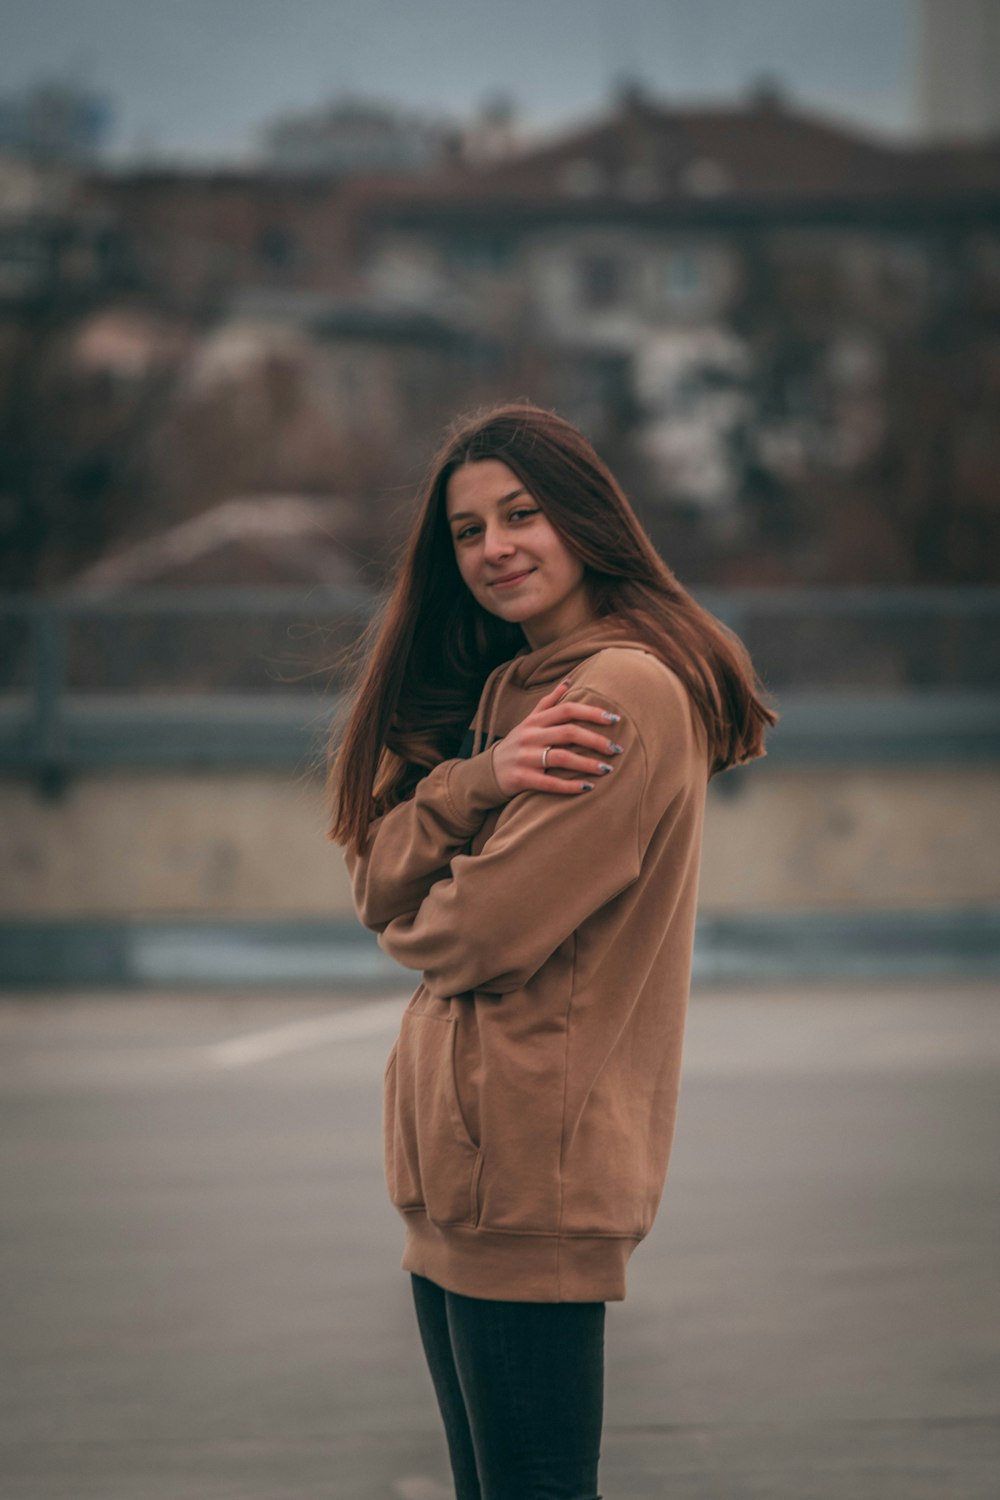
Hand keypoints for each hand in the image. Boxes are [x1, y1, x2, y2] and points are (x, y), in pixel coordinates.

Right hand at [489, 678, 624, 797]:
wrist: (487, 771)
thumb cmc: (517, 744)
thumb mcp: (529, 721)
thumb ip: (549, 703)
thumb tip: (568, 681)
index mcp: (536, 720)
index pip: (567, 710)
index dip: (592, 713)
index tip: (615, 720)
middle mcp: (530, 736)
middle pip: (568, 733)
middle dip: (596, 741)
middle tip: (617, 749)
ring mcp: (525, 757)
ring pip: (562, 758)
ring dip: (588, 764)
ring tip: (607, 769)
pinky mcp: (521, 778)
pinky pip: (549, 783)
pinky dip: (570, 786)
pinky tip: (588, 787)